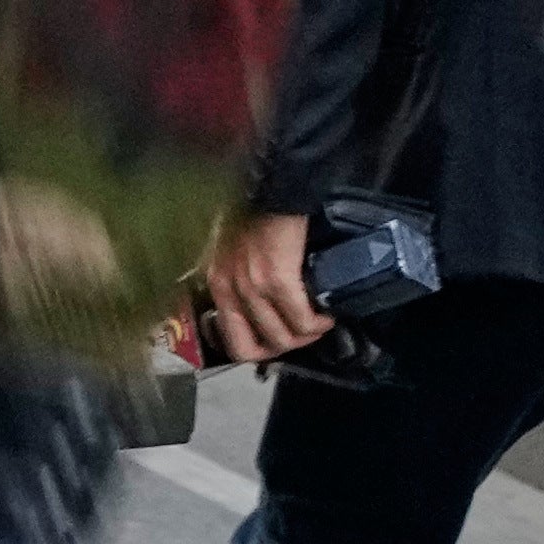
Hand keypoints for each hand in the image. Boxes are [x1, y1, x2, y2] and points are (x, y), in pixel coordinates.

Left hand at [181, 210, 325, 368]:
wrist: (274, 191)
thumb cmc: (257, 218)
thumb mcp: (234, 256)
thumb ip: (240, 284)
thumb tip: (261, 315)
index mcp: (218, 286)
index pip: (233, 343)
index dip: (261, 351)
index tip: (280, 343)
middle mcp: (229, 290)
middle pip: (257, 348)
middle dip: (287, 348)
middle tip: (305, 335)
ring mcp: (251, 287)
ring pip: (283, 339)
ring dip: (307, 336)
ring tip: (319, 324)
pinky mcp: (277, 279)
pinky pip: (301, 320)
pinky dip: (318, 323)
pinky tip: (326, 314)